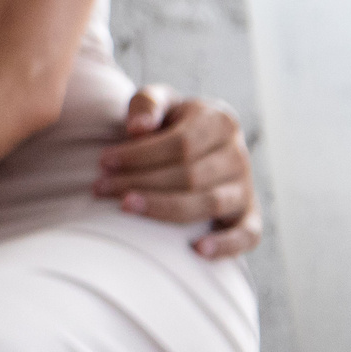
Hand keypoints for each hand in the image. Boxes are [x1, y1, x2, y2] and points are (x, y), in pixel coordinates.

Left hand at [98, 87, 262, 257]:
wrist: (196, 144)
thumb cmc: (168, 124)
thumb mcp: (158, 102)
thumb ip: (147, 104)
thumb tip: (138, 128)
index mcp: (220, 121)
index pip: (181, 143)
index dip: (140, 155)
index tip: (103, 162)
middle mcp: (238, 155)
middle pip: (190, 175)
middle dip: (141, 183)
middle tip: (101, 188)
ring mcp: (246, 188)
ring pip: (208, 203)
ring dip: (163, 208)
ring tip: (124, 207)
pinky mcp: (249, 217)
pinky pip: (247, 235)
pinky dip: (226, 244)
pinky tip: (196, 250)